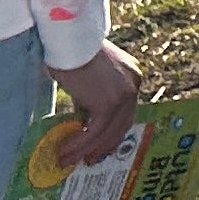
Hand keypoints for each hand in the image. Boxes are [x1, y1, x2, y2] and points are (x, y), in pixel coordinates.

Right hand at [47, 40, 142, 168]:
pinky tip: (65, 152)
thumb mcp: (91, 74)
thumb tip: (83, 120)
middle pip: (121, 125)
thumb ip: (93, 94)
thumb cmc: (72, 50)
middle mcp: (133, 85)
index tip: (99, 146)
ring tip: (68, 160)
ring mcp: (124, 95)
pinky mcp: (109, 103)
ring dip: (86, 150)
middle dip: (104, 145)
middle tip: (88, 159)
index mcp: (132, 76)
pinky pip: (94, 132)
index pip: (125, 112)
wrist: (68, 38)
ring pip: (107, 133)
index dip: (113, 132)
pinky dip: (79, 145)